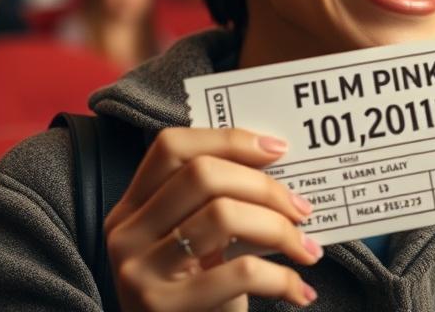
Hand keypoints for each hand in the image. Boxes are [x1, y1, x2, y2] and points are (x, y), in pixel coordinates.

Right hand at [104, 127, 321, 310]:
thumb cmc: (198, 297)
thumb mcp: (194, 243)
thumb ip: (215, 202)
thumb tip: (277, 163)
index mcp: (131, 207)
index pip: (172, 146)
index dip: (228, 140)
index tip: (277, 150)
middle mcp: (126, 234)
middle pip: (203, 175)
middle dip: (265, 186)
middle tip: (301, 209)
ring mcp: (140, 271)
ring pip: (223, 216)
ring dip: (280, 229)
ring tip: (307, 249)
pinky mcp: (165, 307)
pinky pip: (240, 272)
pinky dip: (282, 278)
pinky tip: (300, 290)